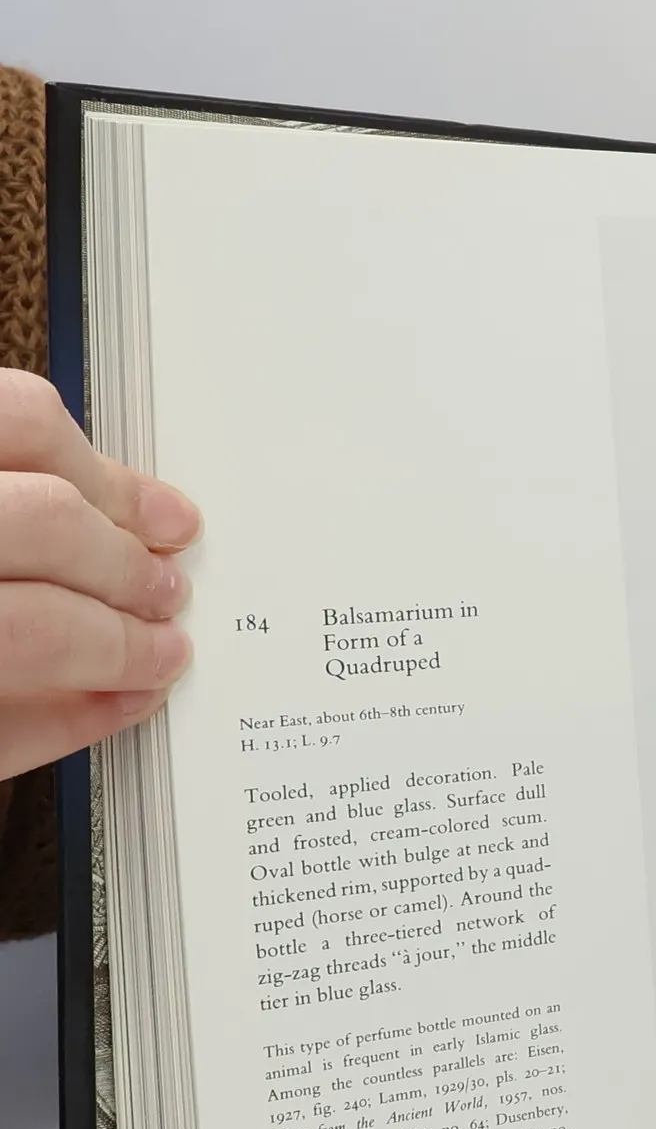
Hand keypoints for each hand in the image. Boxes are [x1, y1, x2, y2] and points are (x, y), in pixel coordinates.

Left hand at [0, 370, 198, 777]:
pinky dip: (55, 433)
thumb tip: (124, 701)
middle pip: (47, 525)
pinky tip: (84, 472)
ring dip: (105, 486)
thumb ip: (22, 729)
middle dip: (125, 572)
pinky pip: (3, 399)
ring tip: (150, 529)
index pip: (34, 631)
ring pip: (26, 425)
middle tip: (166, 602)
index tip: (158, 664)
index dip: (114, 650)